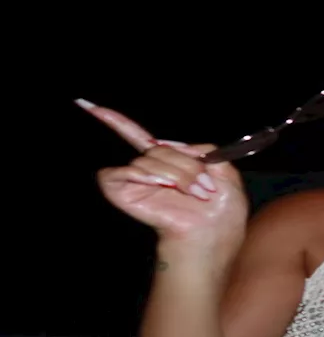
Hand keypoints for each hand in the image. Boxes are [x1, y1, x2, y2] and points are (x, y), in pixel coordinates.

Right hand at [80, 99, 248, 247]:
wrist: (213, 231)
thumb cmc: (220, 207)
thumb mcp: (223, 169)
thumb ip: (201, 149)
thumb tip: (169, 144)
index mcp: (169, 161)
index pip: (137, 135)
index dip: (114, 120)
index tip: (87, 105)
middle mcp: (149, 169)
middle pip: (160, 147)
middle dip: (186, 165)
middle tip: (204, 188)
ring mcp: (135, 180)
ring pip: (151, 158)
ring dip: (177, 175)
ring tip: (192, 194)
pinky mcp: (121, 191)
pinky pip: (129, 170)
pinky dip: (149, 177)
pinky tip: (163, 188)